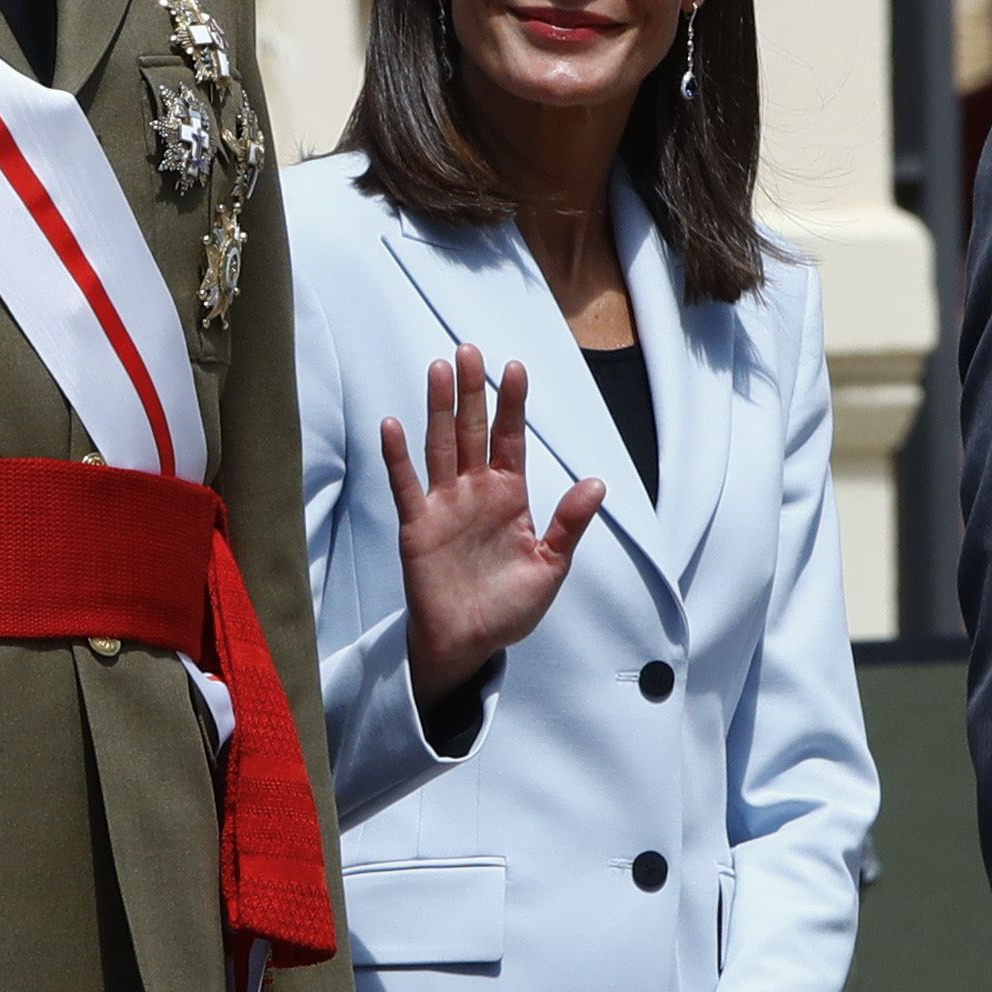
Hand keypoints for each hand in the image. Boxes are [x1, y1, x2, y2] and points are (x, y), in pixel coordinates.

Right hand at [383, 346, 598, 705]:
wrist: (469, 642)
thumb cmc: (509, 607)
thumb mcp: (550, 567)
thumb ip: (568, 525)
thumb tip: (598, 483)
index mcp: (510, 495)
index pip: (511, 439)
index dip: (512, 405)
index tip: (516, 367)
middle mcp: (475, 491)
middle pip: (473, 430)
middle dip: (472, 391)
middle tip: (469, 349)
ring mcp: (444, 504)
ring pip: (441, 446)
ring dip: (438, 409)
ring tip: (437, 369)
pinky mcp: (417, 525)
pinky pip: (406, 484)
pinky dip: (398, 456)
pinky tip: (393, 425)